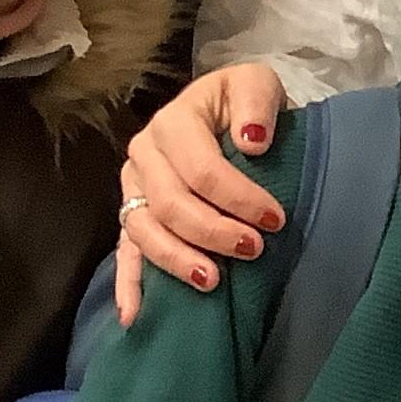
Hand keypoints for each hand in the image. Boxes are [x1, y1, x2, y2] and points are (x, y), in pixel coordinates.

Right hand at [114, 63, 290, 322]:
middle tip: (254, 250)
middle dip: (213, 232)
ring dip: (177, 259)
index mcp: (174, 121)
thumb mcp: (257, 84)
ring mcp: (133, 188)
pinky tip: (135, 317)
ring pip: (145, 231)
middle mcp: (145, 154)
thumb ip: (256, 102)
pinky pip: (125, 252)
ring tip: (212, 281)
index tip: (275, 219)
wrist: (228, 114)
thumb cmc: (245, 105)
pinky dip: (128, 286)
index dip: (238, 197)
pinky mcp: (133, 215)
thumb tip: (251, 141)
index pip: (201, 169)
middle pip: (171, 203)